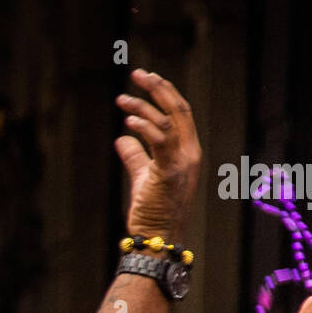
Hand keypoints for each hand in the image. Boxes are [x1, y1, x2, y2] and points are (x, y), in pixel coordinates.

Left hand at [115, 68, 201, 240]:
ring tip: (121, 99)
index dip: (165, 93)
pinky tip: (127, 119)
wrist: (158, 239)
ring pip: (168, 121)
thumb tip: (121, 139)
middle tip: (137, 73)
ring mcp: (183, 163)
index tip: (146, 79)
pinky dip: (144, 125)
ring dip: (143, 106)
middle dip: (158, 88)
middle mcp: (190, 154)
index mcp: (188, 152)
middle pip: (179, 109)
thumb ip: (135, 156)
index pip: (181, 113)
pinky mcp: (170, 172)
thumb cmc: (152, 212)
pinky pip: (159, 140)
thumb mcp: (142, 178)